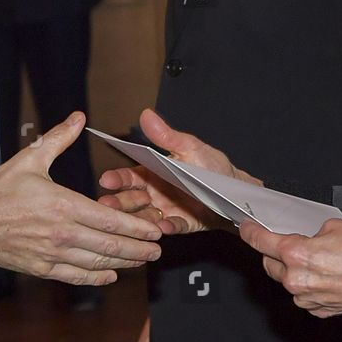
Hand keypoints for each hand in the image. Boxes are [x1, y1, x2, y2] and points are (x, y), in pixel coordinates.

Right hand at [0, 112, 163, 286]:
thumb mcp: (30, 158)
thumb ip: (59, 138)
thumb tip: (79, 118)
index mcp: (63, 205)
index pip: (110, 221)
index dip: (136, 228)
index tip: (154, 230)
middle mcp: (62, 233)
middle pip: (110, 245)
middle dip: (139, 249)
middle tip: (158, 250)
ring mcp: (52, 253)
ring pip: (97, 263)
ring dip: (124, 263)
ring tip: (142, 261)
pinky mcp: (42, 268)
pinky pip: (76, 276)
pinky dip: (96, 277)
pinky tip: (110, 275)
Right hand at [97, 108, 259, 232]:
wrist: (235, 189)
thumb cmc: (211, 166)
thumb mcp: (189, 148)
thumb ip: (166, 136)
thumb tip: (147, 114)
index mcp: (153, 174)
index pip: (129, 177)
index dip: (117, 179)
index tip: (106, 180)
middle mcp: (155, 194)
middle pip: (131, 201)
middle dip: (118, 203)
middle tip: (107, 205)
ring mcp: (167, 210)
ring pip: (146, 217)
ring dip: (137, 220)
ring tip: (131, 222)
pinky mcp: (183, 223)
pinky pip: (174, 226)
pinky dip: (168, 227)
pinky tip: (163, 226)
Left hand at [239, 218, 341, 320]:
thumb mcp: (336, 227)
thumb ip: (312, 233)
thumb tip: (307, 237)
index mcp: (296, 254)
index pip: (260, 241)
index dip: (250, 232)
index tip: (246, 228)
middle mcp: (296, 279)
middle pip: (269, 263)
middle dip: (273, 253)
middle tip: (288, 244)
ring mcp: (306, 298)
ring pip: (286, 281)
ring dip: (292, 271)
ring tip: (317, 262)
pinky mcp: (318, 310)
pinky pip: (303, 295)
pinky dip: (308, 286)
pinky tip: (326, 277)